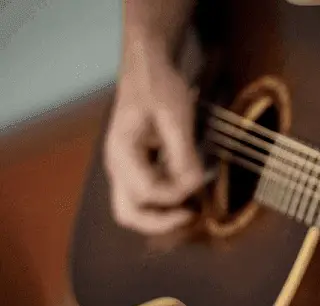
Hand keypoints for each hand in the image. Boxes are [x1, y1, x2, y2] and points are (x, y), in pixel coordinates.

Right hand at [104, 42, 204, 234]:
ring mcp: (126, 169)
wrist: (149, 68)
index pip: (147, 193)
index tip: (200, 180)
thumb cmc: (159, 86)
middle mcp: (118, 166)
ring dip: (163, 213)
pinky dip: (166, 200)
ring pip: (136, 209)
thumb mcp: (176, 117)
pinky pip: (147, 195)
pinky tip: (188, 188)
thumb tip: (194, 184)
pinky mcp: (138, 167)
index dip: (177, 194)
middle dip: (161, 222)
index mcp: (121, 153)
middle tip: (192, 216)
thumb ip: (183, 154)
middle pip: (129, 214)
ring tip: (192, 206)